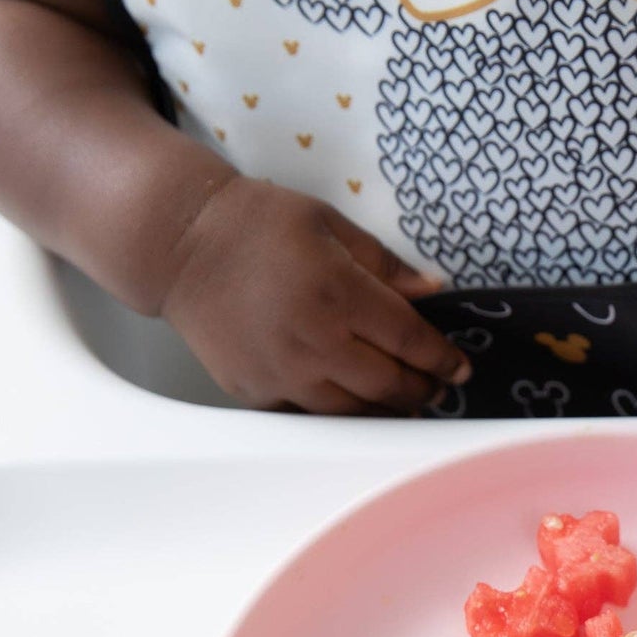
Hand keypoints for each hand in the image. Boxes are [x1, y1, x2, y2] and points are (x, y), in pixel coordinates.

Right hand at [159, 175, 468, 413]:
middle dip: (421, 390)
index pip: (409, 340)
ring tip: (406, 401)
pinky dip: (341, 411)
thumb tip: (434, 291)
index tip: (459, 367)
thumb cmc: (256, 223)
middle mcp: (313, 341)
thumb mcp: (328, 223)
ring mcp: (282, 373)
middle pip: (388, 385)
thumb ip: (385, 265)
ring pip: (354, 411)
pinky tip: (357, 402)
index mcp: (337, 292)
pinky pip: (311, 413)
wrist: (178, 242)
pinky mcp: (257, 392)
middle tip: (437, 388)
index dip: (441, 359)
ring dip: (387, 409)